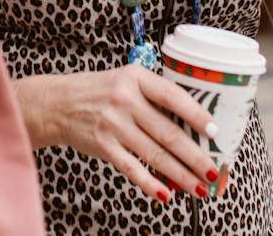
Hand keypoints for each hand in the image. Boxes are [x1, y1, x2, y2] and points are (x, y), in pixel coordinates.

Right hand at [18, 66, 220, 201]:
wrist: (57, 103)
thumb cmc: (99, 92)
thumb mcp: (126, 81)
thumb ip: (154, 97)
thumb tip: (194, 126)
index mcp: (135, 77)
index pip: (172, 95)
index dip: (196, 114)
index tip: (215, 131)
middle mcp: (125, 100)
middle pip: (168, 132)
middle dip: (195, 156)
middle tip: (214, 171)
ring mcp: (113, 124)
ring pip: (155, 155)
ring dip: (181, 175)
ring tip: (200, 188)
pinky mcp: (103, 146)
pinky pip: (132, 168)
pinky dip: (150, 183)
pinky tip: (166, 194)